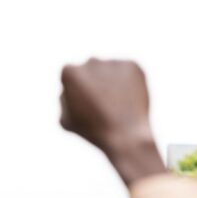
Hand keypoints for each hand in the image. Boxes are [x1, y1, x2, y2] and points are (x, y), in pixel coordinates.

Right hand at [60, 59, 164, 185]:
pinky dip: (129, 82)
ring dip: (112, 82)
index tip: (87, 105)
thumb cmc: (93, 131)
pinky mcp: (132, 66)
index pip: (72, 76)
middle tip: (104, 105)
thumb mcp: (67, 120)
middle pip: (91, 69)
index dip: (79, 92)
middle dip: (96, 83)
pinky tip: (129, 100)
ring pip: (110, 70)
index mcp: (70, 72)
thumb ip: (64, 100)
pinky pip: (128, 72)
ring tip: (118, 105)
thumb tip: (69, 88)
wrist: (125, 136)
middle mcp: (91, 61)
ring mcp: (112, 63)